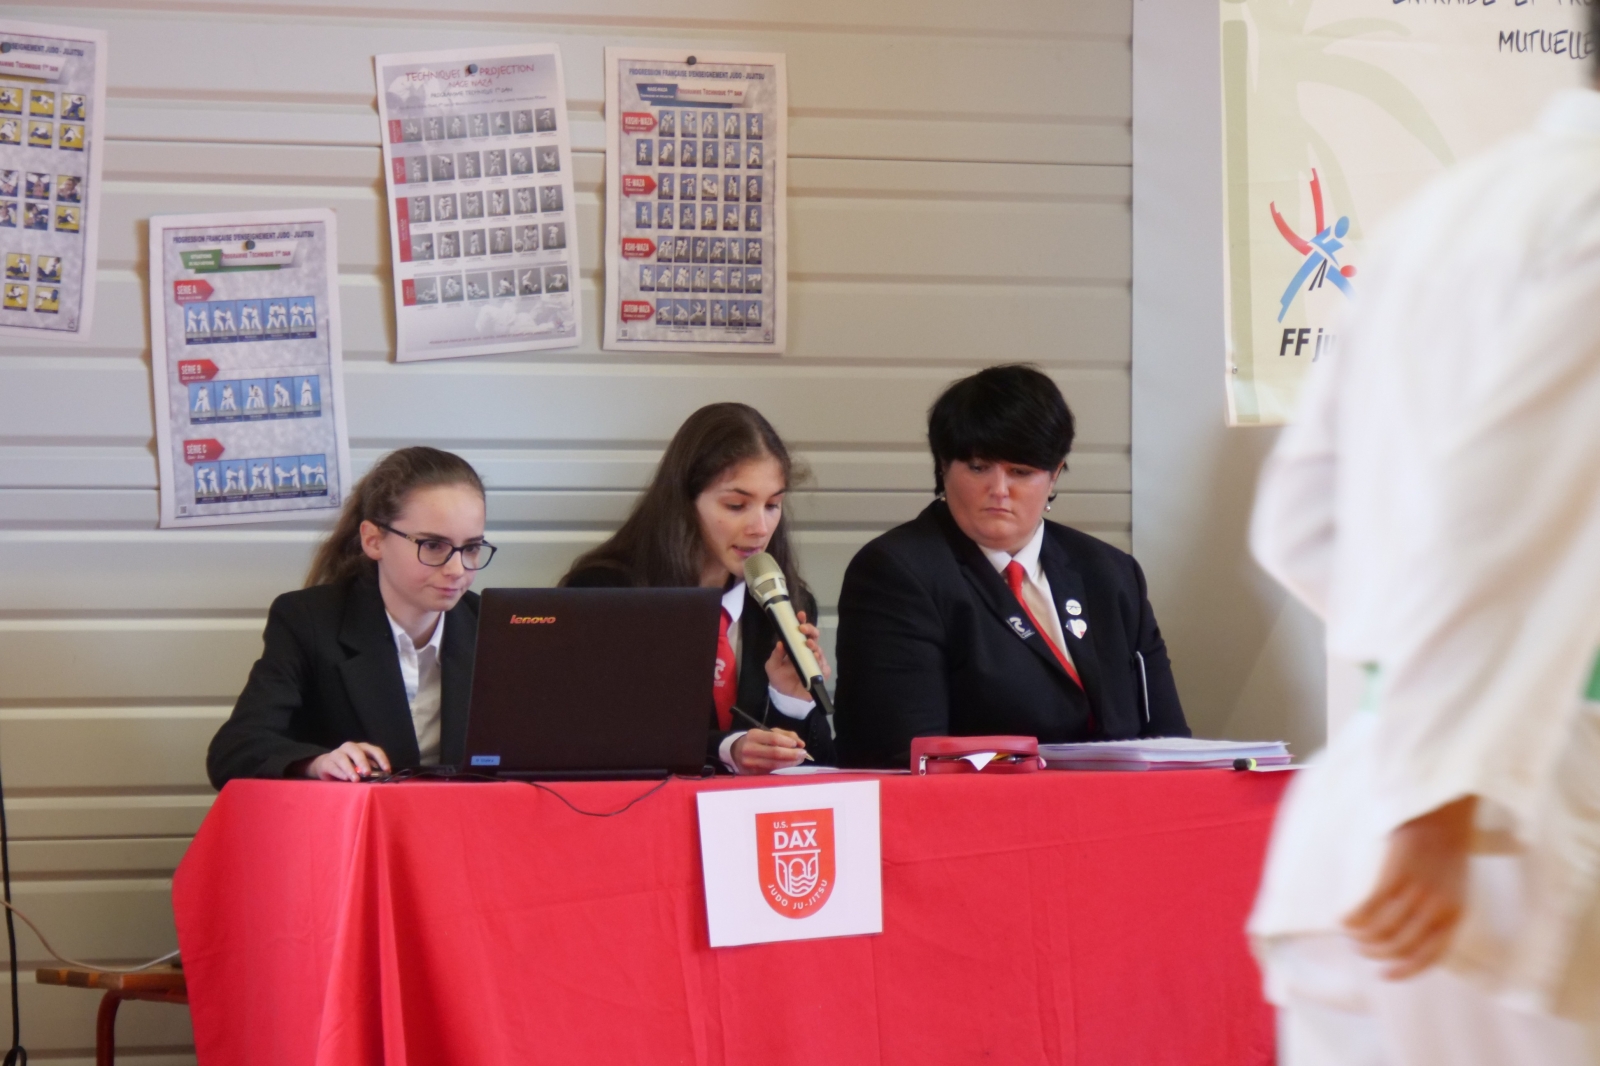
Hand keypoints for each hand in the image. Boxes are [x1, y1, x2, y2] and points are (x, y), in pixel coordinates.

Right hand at [306, 742, 391, 781]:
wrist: (327, 766)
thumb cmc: (349, 767)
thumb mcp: (361, 767)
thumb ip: (369, 769)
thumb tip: (380, 776)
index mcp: (362, 748)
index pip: (374, 750)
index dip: (381, 759)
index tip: (387, 770)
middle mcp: (350, 747)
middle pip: (358, 752)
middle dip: (363, 762)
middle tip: (368, 773)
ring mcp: (337, 753)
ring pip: (343, 759)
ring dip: (350, 769)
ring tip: (356, 779)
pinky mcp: (327, 762)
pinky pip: (333, 767)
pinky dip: (340, 773)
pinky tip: (345, 778)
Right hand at [731, 728, 808, 772]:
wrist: (735, 752)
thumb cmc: (756, 741)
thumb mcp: (767, 732)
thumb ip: (785, 735)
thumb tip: (800, 743)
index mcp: (753, 735)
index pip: (774, 738)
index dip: (788, 742)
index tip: (799, 744)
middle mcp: (749, 749)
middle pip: (775, 753)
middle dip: (792, 754)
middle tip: (803, 754)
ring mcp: (750, 763)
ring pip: (774, 764)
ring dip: (790, 762)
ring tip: (799, 759)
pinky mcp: (753, 773)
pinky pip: (772, 770)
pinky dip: (784, 767)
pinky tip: (790, 763)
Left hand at [763, 611, 829, 701]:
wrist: (786, 695)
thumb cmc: (780, 678)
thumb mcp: (772, 666)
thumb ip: (775, 655)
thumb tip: (780, 643)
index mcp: (796, 647)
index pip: (801, 632)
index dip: (802, 622)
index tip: (800, 615)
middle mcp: (808, 652)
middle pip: (813, 637)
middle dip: (810, 630)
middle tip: (803, 629)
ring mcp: (816, 662)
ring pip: (819, 649)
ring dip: (814, 645)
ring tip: (808, 644)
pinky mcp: (821, 673)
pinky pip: (823, 665)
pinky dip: (819, 661)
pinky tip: (815, 658)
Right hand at [1343, 795, 1476, 979]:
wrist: (1442, 811)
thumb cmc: (1444, 850)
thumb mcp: (1451, 888)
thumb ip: (1436, 915)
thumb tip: (1404, 942)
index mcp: (1455, 915)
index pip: (1429, 957)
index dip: (1403, 971)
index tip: (1383, 975)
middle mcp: (1438, 908)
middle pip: (1400, 946)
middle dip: (1375, 953)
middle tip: (1358, 948)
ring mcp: (1417, 890)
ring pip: (1383, 930)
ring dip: (1361, 938)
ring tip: (1349, 934)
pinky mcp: (1396, 872)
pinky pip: (1370, 906)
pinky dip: (1353, 918)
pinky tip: (1342, 918)